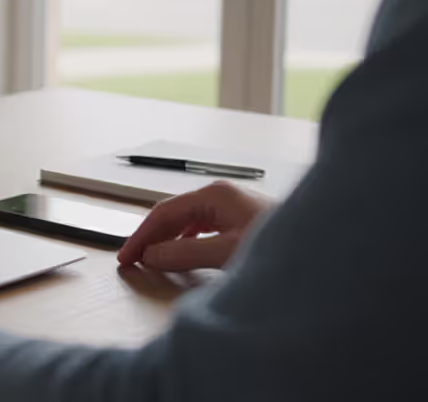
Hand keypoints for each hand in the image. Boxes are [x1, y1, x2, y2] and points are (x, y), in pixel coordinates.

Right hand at [118, 181, 272, 270]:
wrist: (328, 248)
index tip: (126, 256)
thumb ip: (184, 254)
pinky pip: (202, 227)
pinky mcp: (242, 219)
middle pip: (173, 214)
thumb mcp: (226, 253)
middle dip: (150, 237)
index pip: (163, 212)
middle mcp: (222, 195)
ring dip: (167, 240)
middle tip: (132, 260)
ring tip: (152, 259)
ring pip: (187, 220)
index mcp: (214, 194)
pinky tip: (183, 254)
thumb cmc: (283, 245)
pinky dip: (185, 241)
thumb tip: (152, 255)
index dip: (140, 236)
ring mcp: (233, 205)